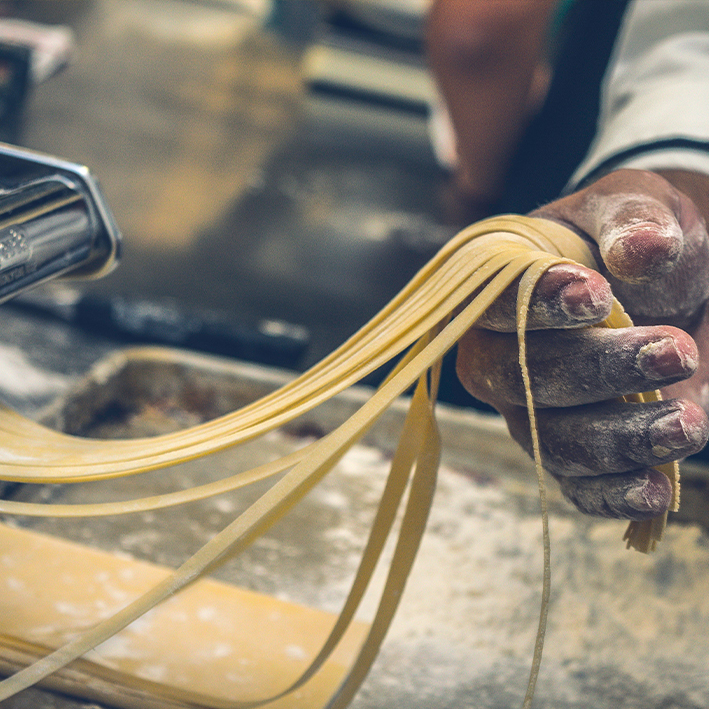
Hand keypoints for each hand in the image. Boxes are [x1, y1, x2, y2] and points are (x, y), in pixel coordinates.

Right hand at [455, 169, 708, 519]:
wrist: (665, 278)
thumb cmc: (634, 235)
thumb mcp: (635, 205)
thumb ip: (633, 219)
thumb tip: (642, 251)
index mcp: (499, 290)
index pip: (496, 307)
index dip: (536, 309)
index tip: (598, 296)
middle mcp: (500, 356)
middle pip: (519, 380)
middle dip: (595, 372)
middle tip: (673, 351)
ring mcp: (529, 410)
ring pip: (551, 441)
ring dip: (618, 438)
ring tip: (689, 421)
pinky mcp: (566, 452)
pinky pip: (576, 486)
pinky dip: (613, 493)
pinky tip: (657, 489)